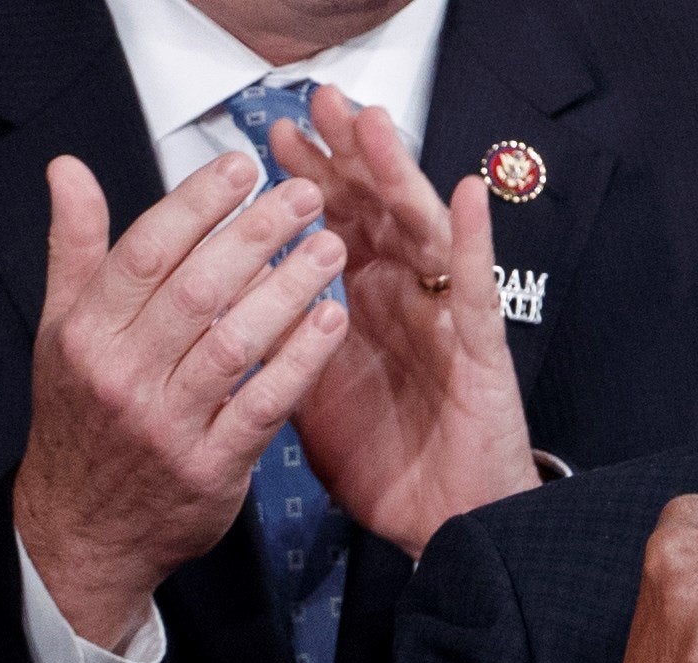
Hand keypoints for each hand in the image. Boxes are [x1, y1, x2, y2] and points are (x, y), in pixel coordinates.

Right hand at [14, 152, 349, 650]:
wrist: (81, 534)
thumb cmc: (79, 422)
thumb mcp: (59, 333)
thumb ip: (74, 248)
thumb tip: (67, 168)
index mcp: (86, 337)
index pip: (145, 253)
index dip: (197, 203)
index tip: (241, 167)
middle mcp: (122, 379)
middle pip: (196, 290)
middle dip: (257, 234)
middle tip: (305, 195)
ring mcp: (166, 427)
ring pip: (236, 342)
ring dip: (290, 288)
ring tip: (330, 246)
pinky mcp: (209, 469)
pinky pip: (265, 404)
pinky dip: (300, 359)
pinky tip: (330, 319)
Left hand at [275, 87, 537, 558]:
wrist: (438, 522)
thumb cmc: (382, 458)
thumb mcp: (309, 394)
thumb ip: (275, 344)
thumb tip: (218, 315)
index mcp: (361, 307)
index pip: (332, 227)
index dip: (304, 182)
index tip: (268, 142)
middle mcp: (404, 300)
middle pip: (377, 212)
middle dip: (348, 156)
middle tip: (320, 104)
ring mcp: (444, 318)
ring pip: (422, 232)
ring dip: (400, 176)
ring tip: (375, 125)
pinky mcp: (480, 352)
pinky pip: (476, 290)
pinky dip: (473, 240)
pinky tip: (465, 195)